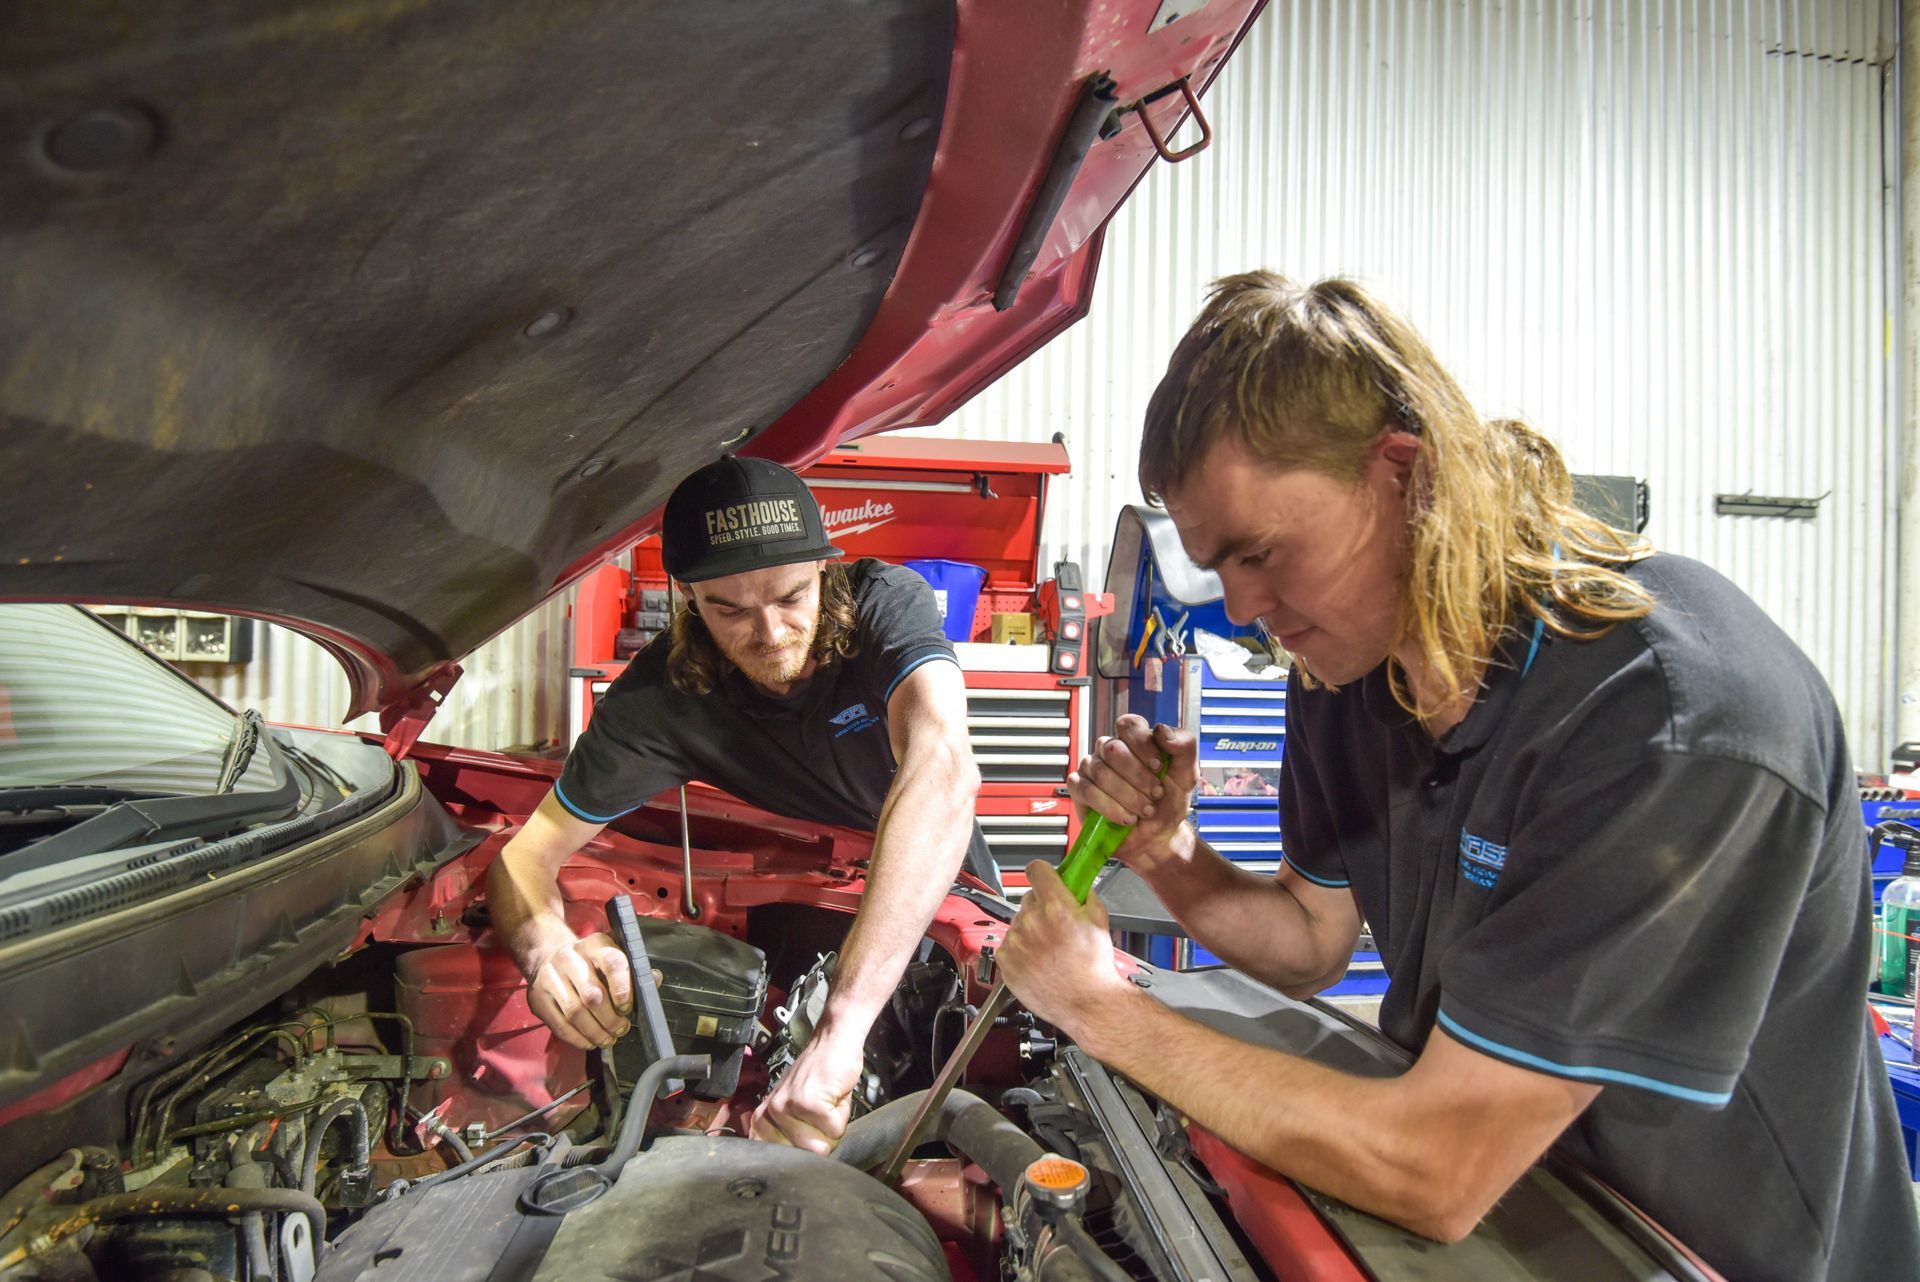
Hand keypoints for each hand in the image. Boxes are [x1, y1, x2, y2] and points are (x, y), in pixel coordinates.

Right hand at [526, 931, 632, 1049]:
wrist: (548, 956)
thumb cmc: (590, 962)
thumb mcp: (612, 956)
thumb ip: (634, 970)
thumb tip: (653, 981)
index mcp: (595, 945)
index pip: (612, 963)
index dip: (623, 988)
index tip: (627, 1009)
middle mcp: (570, 958)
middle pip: (592, 994)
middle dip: (610, 1019)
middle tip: (621, 1029)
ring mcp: (550, 978)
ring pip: (575, 1013)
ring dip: (595, 1032)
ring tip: (608, 1039)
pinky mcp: (538, 998)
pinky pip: (559, 1024)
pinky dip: (577, 1038)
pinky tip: (590, 1042)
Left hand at [749, 1034, 863, 1154]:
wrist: (833, 1043)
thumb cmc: (819, 1076)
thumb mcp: (795, 1108)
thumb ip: (789, 1135)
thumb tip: (795, 1167)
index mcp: (763, 1119)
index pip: (778, 1160)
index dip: (801, 1152)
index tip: (808, 1135)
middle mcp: (770, 1114)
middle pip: (803, 1156)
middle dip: (821, 1140)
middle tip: (821, 1114)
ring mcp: (788, 1108)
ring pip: (820, 1147)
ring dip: (832, 1128)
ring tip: (827, 1104)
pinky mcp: (809, 1104)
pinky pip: (834, 1131)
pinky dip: (841, 1117)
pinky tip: (834, 1096)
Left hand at [998, 861, 1133, 1036]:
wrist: (1087, 1004)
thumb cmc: (1095, 969)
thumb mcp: (1100, 922)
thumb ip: (1086, 896)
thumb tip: (1078, 884)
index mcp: (1056, 908)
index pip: (1036, 869)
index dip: (1042, 872)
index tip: (1043, 876)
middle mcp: (1032, 922)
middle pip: (1028, 898)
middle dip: (1041, 906)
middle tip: (1056, 925)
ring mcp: (1017, 942)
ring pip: (1018, 922)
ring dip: (1030, 929)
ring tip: (1049, 949)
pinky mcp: (1006, 961)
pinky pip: (1009, 943)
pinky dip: (1020, 949)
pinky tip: (1038, 960)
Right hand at [1068, 715, 1196, 868]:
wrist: (1159, 836)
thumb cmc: (1169, 802)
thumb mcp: (1187, 774)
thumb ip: (1184, 746)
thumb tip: (1161, 730)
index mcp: (1134, 740)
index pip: (1128, 725)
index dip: (1142, 745)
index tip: (1158, 766)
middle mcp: (1110, 750)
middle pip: (1113, 749)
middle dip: (1138, 777)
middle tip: (1155, 794)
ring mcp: (1092, 768)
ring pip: (1101, 772)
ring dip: (1128, 796)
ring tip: (1145, 810)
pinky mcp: (1079, 790)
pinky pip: (1086, 791)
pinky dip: (1110, 807)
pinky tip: (1126, 818)